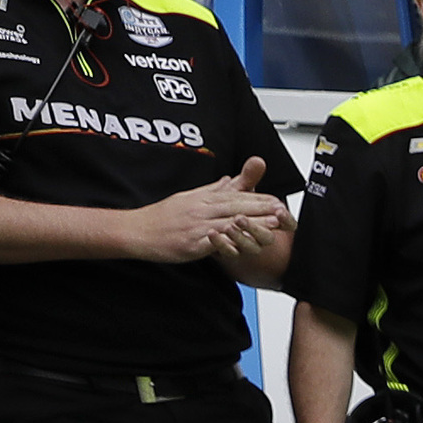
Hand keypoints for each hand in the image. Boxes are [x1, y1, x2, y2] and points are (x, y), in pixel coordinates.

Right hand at [129, 157, 286, 264]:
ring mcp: (197, 225)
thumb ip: (213, 190)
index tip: (279, 201)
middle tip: (284, 211)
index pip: (238, 195)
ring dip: (253, 223)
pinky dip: (229, 241)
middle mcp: (202, 209)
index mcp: (204, 198)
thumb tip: (230, 180)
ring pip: (229, 222)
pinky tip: (243, 243)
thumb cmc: (163, 216)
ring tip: (273, 225)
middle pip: (238, 206)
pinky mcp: (191, 242)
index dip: (260, 198)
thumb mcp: (190, 198)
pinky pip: (213, 241)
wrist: (137, 230)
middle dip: (263, 208)